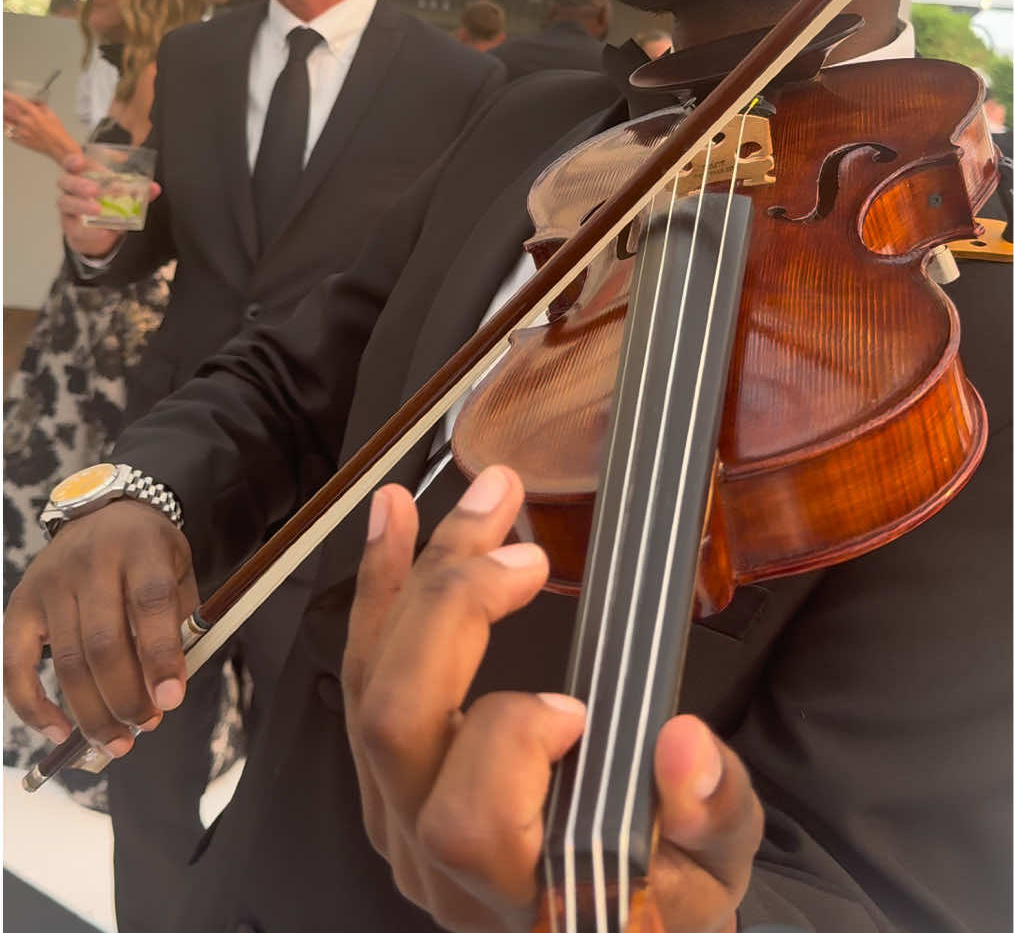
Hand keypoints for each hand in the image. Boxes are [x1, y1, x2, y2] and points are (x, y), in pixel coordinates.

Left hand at [3, 93, 76, 163]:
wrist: (59, 147)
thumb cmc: (57, 132)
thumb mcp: (52, 115)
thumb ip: (41, 106)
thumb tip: (34, 102)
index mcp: (35, 115)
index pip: (19, 102)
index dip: (10, 96)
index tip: (6, 93)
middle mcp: (26, 123)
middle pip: (8, 112)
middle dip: (4, 107)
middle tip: (3, 104)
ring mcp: (22, 132)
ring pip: (6, 123)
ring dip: (4, 118)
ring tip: (4, 115)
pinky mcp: (20, 140)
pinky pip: (9, 134)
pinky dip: (7, 129)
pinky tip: (9, 127)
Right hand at [3, 502, 196, 757]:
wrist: (102, 512)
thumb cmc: (148, 553)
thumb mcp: (177, 570)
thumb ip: (178, 623)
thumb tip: (167, 693)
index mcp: (139, 546)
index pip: (150, 603)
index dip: (161, 655)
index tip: (171, 700)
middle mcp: (90, 561)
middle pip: (104, 642)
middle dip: (126, 696)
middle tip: (146, 725)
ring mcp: (50, 583)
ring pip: (67, 661)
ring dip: (92, 712)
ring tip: (118, 741)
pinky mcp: (20, 605)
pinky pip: (17, 667)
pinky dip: (34, 707)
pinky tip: (60, 732)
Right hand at [57, 150, 160, 257]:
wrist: (99, 232)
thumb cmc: (107, 205)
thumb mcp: (122, 196)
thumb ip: (138, 191)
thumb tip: (154, 188)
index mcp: (82, 176)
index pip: (71, 164)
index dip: (73, 161)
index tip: (81, 161)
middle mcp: (71, 190)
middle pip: (65, 182)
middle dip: (78, 184)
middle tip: (95, 189)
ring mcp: (68, 210)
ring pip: (65, 203)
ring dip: (82, 206)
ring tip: (98, 210)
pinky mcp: (71, 229)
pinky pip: (76, 230)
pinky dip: (91, 232)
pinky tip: (104, 231)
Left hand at [343, 465, 761, 932]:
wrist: (606, 926)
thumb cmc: (659, 898)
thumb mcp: (716, 872)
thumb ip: (711, 814)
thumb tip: (685, 744)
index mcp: (519, 891)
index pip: (472, 819)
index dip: (512, 740)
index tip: (577, 708)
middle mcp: (436, 862)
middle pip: (396, 726)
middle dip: (451, 609)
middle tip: (523, 553)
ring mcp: (399, 819)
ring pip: (368, 688)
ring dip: (410, 580)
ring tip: (461, 503)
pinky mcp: (386, 781)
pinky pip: (362, 677)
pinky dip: (380, 593)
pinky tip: (399, 524)